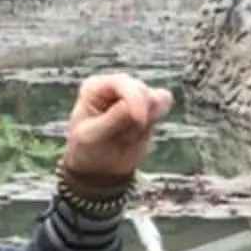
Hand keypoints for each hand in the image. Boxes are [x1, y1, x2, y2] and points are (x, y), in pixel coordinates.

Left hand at [60, 71, 172, 190]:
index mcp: (95, 87)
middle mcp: (116, 85)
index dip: (134, 99)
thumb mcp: (93, 137)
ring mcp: (134, 94)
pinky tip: (138, 134)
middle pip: (142, 90)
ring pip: (156, 97)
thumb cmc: (87, 150)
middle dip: (139, 118)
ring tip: (127, 138)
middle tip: (124, 139)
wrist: (99, 167)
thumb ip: (114, 119)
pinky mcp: (149, 105)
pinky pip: (163, 106)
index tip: (140, 120)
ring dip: (147, 122)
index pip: (121, 83)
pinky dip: (154, 122)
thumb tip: (137, 104)